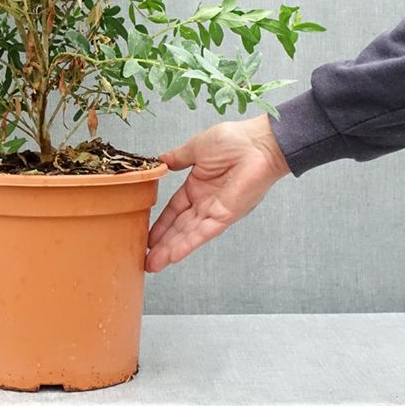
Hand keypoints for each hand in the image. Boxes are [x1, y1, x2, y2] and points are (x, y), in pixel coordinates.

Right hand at [145, 114, 290, 271]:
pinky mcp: (226, 215)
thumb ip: (178, 158)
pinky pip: (203, 232)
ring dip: (170, 250)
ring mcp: (215, 210)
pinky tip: (173, 256)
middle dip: (162, 244)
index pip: (173, 210)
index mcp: (197, 186)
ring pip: (188, 234)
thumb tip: (161, 160)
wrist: (259, 143)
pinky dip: (188, 244)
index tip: (147, 236)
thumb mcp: (196, 148)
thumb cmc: (233, 140)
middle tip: (146, 260)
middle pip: (178, 227)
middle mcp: (205, 202)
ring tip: (153, 265)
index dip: (160, 224)